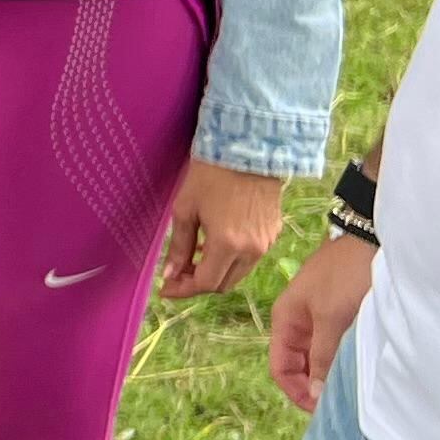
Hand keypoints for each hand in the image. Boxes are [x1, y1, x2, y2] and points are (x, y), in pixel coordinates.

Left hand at [159, 159, 287, 297]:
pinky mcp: (273, 234)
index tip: (165, 289)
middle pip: (223, 284)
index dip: (184, 290)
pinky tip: (214, 245)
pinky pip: (250, 259)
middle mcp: (252, 250)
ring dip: (215, 273)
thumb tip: (170, 274)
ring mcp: (266, 243)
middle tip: (177, 274)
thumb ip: (179, 246)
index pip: (206, 283)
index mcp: (228, 245)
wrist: (248, 150)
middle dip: (198, 284)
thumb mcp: (186, 209)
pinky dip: (231, 261)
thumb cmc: (210, 175)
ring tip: (193, 259)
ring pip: (238, 274)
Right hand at [267, 230, 373, 414]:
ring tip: (350, 385)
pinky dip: (342, 359)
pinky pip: (335, 346)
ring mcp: (320, 317)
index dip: (296, 391)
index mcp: (286, 318)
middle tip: (338, 401)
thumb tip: (313, 394)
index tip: (321, 407)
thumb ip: (321, 356)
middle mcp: (299, 320)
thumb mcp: (331, 318)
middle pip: (298, 364)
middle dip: (313, 385)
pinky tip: (358, 365)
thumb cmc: (346, 274)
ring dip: (329, 372)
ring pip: (318, 357)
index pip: (280, 367)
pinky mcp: (340, 314)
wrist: (373, 241)